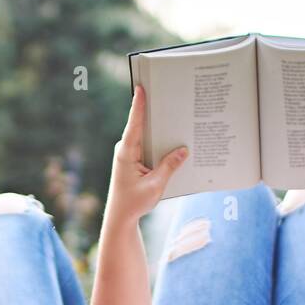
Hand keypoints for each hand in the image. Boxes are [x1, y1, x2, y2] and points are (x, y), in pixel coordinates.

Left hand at [106, 86, 188, 225]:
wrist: (121, 216)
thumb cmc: (134, 202)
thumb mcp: (156, 185)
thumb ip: (169, 166)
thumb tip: (184, 150)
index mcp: (126, 153)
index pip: (134, 124)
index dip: (139, 106)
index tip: (141, 87)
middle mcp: (126, 149)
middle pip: (142, 126)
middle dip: (155, 112)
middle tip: (167, 96)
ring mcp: (129, 154)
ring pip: (146, 135)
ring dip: (159, 128)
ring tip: (175, 115)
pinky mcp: (134, 159)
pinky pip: (148, 146)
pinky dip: (158, 143)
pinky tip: (172, 140)